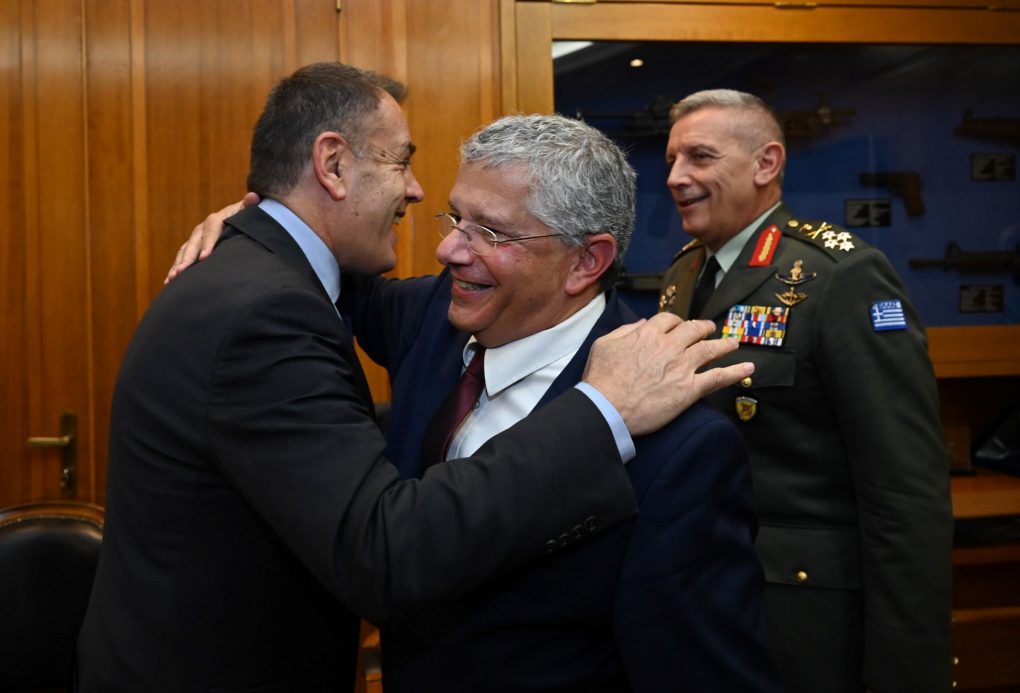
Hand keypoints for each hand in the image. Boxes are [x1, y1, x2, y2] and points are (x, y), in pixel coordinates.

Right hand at [164, 192, 260, 282]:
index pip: (210, 230)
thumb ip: (249, 207)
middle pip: (193, 243)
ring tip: (173, 278)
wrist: (238, 220)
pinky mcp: (192, 248)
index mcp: (216, 220)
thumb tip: (253, 196)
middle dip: (188, 258)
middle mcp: (202, 229)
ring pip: (184, 251)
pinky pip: (181, 258)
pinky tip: (169, 281)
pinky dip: (175, 268)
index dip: (207, 243)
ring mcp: (195, 238)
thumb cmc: (245, 219)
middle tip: (182, 272)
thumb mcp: (247, 213)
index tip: (205, 257)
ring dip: (178, 264)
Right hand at [582, 313, 750, 436]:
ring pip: (710, 349)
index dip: (677, 321)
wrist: (606, 407)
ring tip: (733, 342)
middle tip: (710, 329)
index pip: (670, 320)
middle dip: (704, 328)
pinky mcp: (689, 389)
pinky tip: (749, 368)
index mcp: (648, 334)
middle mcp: (669, 346)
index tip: (680, 325)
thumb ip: (624, 331)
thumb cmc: (600, 379)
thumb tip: (641, 324)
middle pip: (694, 330)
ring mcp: (682, 367)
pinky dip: (736, 371)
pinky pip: (719, 377)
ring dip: (724, 344)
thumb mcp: (604, 345)